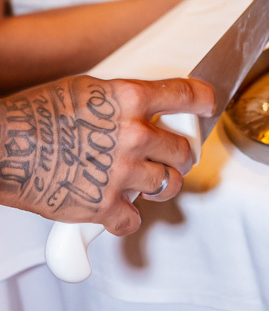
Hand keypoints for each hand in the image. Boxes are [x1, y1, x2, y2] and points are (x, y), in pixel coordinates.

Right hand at [0, 75, 214, 235]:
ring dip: (160, 185)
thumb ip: (123, 101)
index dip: (203, 101)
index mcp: (130, 99)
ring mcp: (121, 173)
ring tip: (147, 182)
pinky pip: (133, 220)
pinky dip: (126, 218)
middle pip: (183, 149)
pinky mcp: (103, 206)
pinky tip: (116, 208)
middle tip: (173, 155)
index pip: (186, 95)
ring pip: (168, 185)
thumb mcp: (87, 89)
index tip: (207, 106)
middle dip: (180, 153)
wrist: (5, 147)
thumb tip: (142, 108)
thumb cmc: (37, 115)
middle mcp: (133, 135)